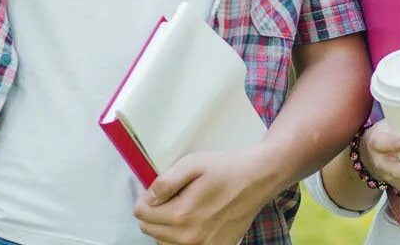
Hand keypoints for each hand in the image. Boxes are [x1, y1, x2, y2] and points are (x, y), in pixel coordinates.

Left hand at [133, 147, 275, 244]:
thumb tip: (148, 198)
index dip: (145, 199)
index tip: (159, 190)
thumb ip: (165, 183)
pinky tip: (194, 220)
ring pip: (163, 242)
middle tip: (172, 197)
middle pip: (149, 230)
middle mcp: (188, 238)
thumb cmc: (225, 168)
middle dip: (154, 212)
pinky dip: (181, 237)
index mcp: (181, 215)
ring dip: (165, 227)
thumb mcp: (192, 163)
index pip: (141, 214)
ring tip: (183, 208)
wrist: (258, 180)